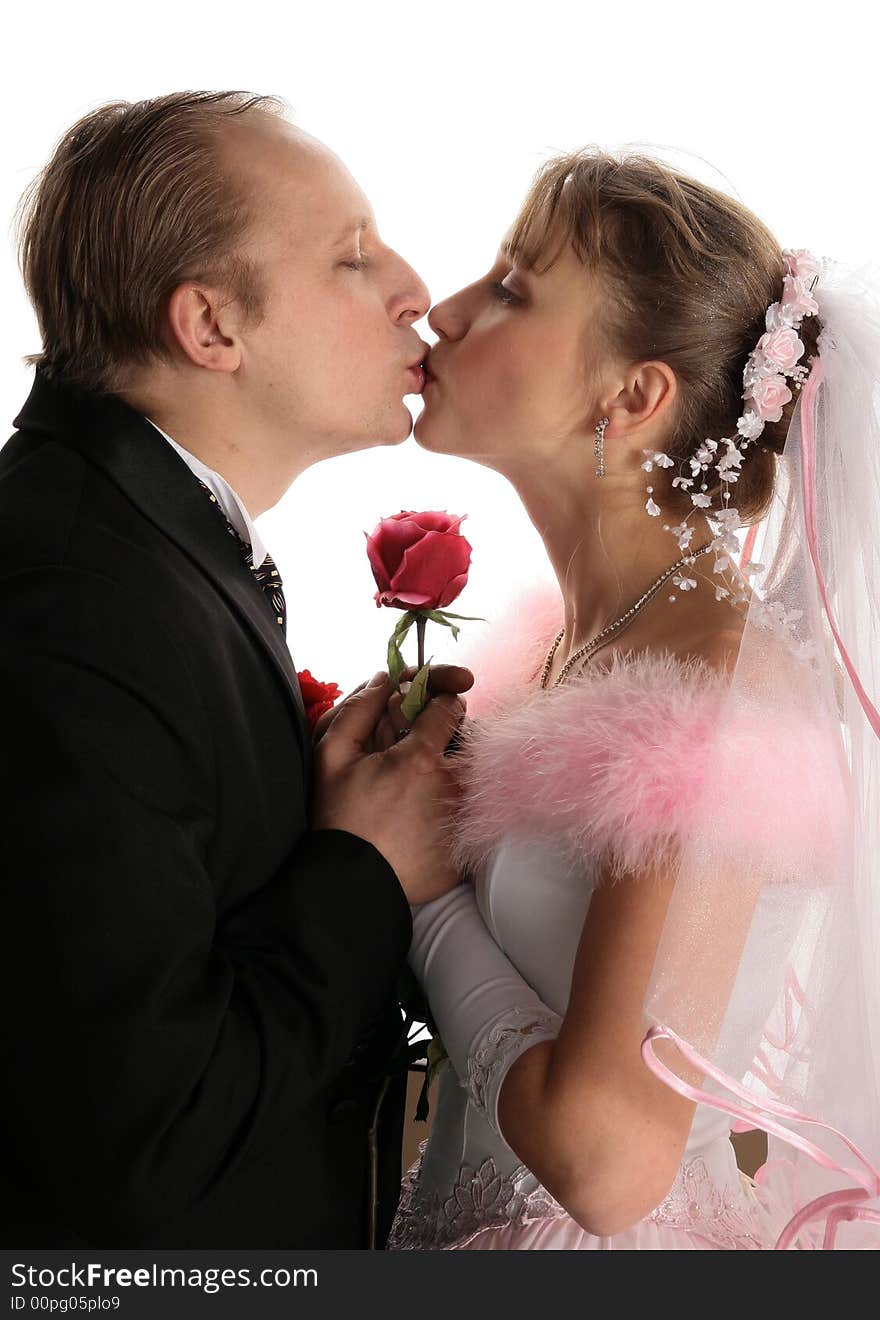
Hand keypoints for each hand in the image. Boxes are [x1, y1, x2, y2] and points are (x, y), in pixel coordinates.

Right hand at [312, 673, 467, 904]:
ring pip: (474, 773)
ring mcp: (465, 814)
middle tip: (425, 748)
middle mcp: (452, 783)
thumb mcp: (332, 757)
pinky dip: (457, 805)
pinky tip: (428, 816)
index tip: (430, 709)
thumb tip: (383, 679)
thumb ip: (358, 710)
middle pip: (469, 739)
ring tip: (423, 786)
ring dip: (456, 769)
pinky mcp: (470, 841)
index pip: (449, 707)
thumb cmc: (341, 821)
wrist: (354, 883)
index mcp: (420, 757)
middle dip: (451, 736)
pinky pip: (474, 809)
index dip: (438, 702)